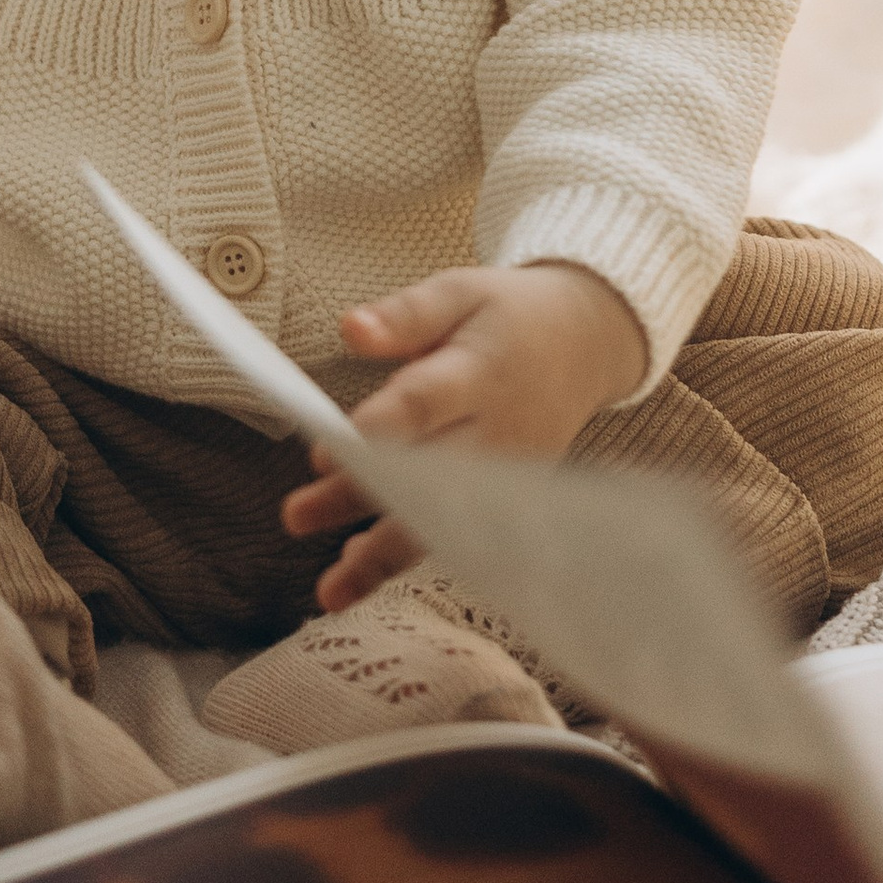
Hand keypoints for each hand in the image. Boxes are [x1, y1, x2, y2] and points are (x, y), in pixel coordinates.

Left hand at [282, 262, 647, 610]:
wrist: (586, 342)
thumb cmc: (509, 316)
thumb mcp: (460, 292)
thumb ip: (405, 314)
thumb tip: (351, 329)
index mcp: (480, 371)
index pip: (426, 406)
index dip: (376, 432)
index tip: (324, 452)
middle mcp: (498, 430)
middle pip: (425, 475)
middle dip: (361, 500)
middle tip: (296, 515)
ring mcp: (509, 473)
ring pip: (443, 523)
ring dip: (383, 556)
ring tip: (330, 590)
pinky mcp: (511, 499)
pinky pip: (457, 533)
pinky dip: (409, 555)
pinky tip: (359, 570)